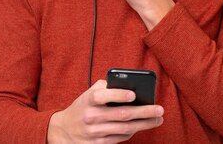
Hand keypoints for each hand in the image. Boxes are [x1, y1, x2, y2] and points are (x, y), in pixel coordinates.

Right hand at [47, 80, 163, 143]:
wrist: (63, 131)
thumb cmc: (82, 107)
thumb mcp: (88, 94)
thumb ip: (105, 87)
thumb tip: (129, 85)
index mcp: (88, 100)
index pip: (102, 96)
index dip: (118, 95)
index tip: (133, 94)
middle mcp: (91, 116)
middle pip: (122, 115)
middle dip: (144, 112)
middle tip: (159, 109)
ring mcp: (95, 132)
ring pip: (125, 128)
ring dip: (144, 124)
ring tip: (158, 119)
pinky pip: (121, 138)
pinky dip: (133, 131)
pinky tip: (142, 125)